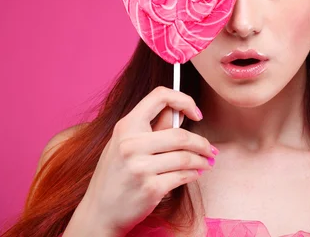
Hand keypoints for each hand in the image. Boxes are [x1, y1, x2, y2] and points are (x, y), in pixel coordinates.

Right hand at [76, 86, 216, 234]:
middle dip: (202, 143)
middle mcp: (131, 144)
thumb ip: (152, 127)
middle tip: (210, 149)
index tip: (195, 112)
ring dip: (202, 160)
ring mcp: (140, 167)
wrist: (99, 212)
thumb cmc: (116, 174)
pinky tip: (195, 174)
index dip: (184, 100)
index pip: (160, 96)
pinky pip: (183, 176)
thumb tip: (181, 111)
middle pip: (181, 135)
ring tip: (207, 162)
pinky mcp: (150, 188)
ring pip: (186, 157)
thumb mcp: (125, 144)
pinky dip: (194, 174)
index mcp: (125, 126)